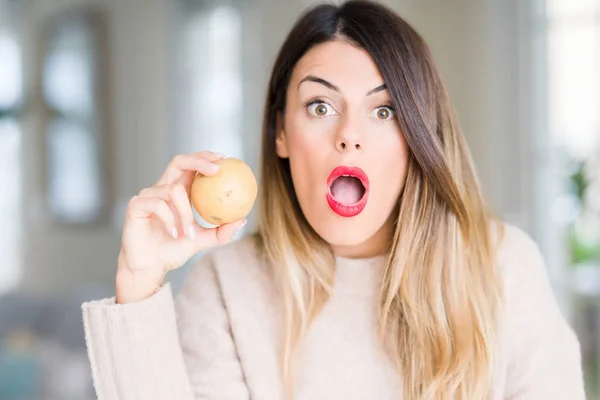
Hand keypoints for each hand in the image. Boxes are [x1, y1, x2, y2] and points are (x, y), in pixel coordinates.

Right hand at [116, 151, 245, 302]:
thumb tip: (242, 219)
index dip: (205, 157)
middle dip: (198, 161)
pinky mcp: (136, 206)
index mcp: (177, 191)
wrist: (150, 267)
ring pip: (173, 191)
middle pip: (178, 162)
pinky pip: (158, 205)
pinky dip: (170, 219)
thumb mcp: (202, 240)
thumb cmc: (173, 250)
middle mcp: (162, 188)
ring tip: (189, 233)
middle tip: (215, 171)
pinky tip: (175, 233)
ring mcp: (148, 195)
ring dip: (185, 213)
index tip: (223, 159)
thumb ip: (221, 232)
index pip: (190, 166)